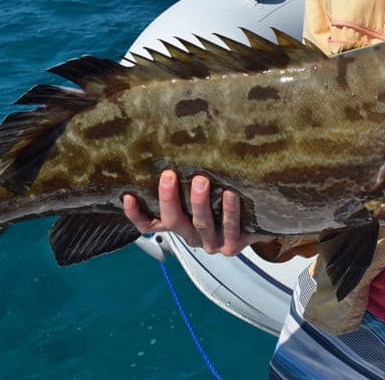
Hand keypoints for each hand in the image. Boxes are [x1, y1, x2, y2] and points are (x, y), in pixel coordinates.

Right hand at [122, 170, 270, 255]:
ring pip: (201, 224)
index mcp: (178, 224)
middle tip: (168, 176)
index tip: (127, 196)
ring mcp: (210, 242)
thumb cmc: (222, 199)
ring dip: (199, 203)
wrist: (257, 223)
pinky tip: (230, 194)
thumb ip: (185, 176)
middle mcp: (191, 235)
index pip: (148, 224)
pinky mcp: (232, 246)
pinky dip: (229, 211)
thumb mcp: (199, 190)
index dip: (136, 214)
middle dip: (169, 199)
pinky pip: (229, 228)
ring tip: (201, 181)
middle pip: (173, 221)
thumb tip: (172, 138)